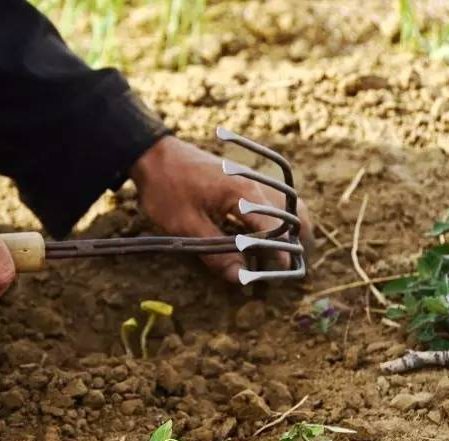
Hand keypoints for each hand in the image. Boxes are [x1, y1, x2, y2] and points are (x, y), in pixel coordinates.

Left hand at [129, 136, 313, 282]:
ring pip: (288, 205)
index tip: (276, 277)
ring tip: (284, 255)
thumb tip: (239, 277)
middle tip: (288, 268)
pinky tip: (268, 235)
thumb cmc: (166, 188)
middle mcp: (255, 185)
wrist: (152, 155)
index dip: (280, 256)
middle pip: (294, 214)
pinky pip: (272, 198)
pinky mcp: (242, 180)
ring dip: (290, 229)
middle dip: (296, 243)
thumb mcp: (186, 226)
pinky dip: (277, 217)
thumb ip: (215, 252)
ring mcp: (250, 180)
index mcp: (245, 194)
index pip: (276, 230)